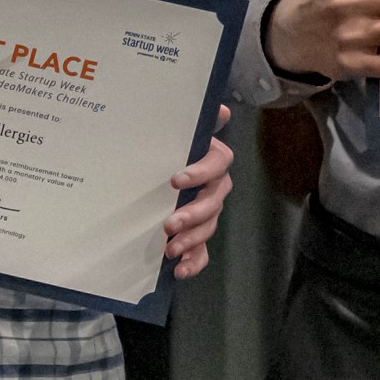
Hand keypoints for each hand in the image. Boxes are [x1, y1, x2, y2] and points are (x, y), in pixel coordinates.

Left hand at [165, 106, 234, 278]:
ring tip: (170, 250)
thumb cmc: (170, 148)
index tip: (175, 181)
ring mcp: (208, 212)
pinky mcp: (197, 234)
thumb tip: (221, 108)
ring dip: (192, 240)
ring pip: (208, 227)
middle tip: (169, 224)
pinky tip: (180, 271)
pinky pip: (203, 250)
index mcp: (212, 160)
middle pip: (213, 202)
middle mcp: (215, 187)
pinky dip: (194, 262)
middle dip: (193, 214)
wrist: (159, 174)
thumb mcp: (178, 132)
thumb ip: (198, 120)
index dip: (200, 172)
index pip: (217, 163)